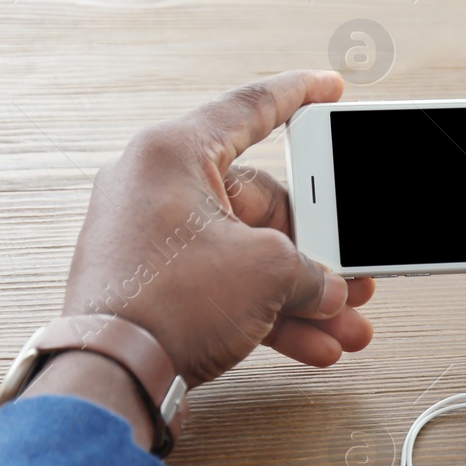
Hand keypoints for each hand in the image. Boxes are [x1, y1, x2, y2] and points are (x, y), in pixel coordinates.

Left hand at [61, 70, 375, 388]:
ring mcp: (153, 240)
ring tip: (345, 322)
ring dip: (302, 293)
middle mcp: (157, 189)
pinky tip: (314, 344)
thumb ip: (311, 269)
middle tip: (355, 268)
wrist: (110, 378)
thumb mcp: (268, 272)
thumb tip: (327, 288)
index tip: (329, 88)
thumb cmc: (166, 305)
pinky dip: (269, 313)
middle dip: (319, 248)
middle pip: (263, 204)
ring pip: (249, 256)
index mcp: (174, 154)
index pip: (249, 108)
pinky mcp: (155, 287)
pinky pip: (227, 288)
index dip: (299, 95)